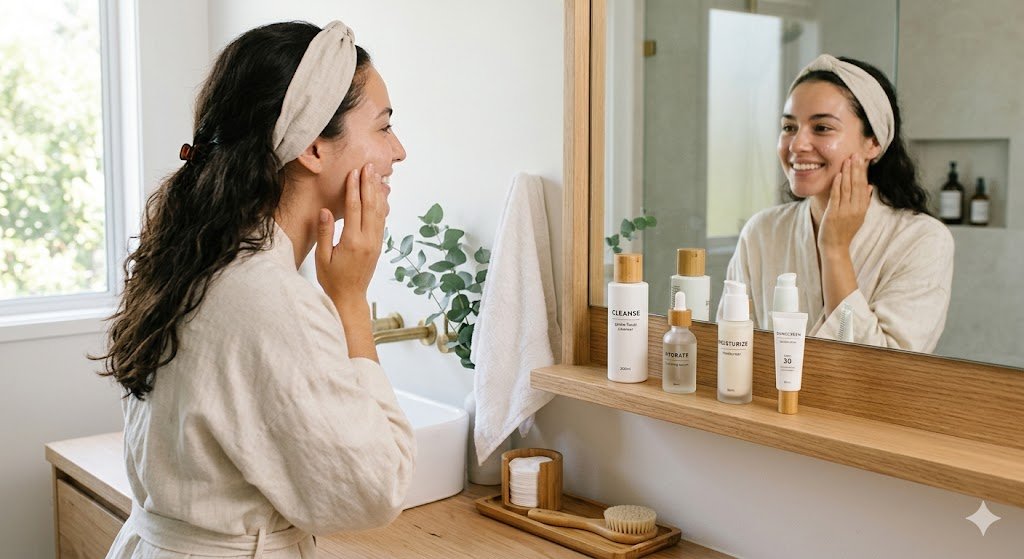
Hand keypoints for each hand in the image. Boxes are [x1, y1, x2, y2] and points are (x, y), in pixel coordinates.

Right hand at [315, 163, 390, 303]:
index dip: (354, 188)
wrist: (350, 297)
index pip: (354, 208)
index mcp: (352, 242)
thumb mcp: (322, 257)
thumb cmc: (333, 279)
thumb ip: (325, 233)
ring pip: (379, 212)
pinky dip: (382, 205)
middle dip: (369, 184)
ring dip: (378, 192)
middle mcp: (367, 240)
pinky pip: (381, 221)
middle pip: (370, 206)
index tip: (354, 172)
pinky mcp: (378, 245)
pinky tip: (381, 195)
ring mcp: (375, 242)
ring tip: (376, 175)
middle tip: (370, 166)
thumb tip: (326, 211)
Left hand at [818, 155, 871, 255]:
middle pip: (857, 184)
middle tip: (856, 154)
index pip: (863, 185)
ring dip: (847, 173)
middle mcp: (855, 208)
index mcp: (862, 208)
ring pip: (847, 188)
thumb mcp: (859, 216)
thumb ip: (864, 201)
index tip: (862, 158)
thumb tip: (870, 186)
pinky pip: (836, 197)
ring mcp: (845, 211)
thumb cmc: (845, 231)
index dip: (862, 171)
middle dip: (856, 168)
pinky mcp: (834, 214)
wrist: (835, 247)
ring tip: (847, 160)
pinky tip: (838, 174)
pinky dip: (837, 185)